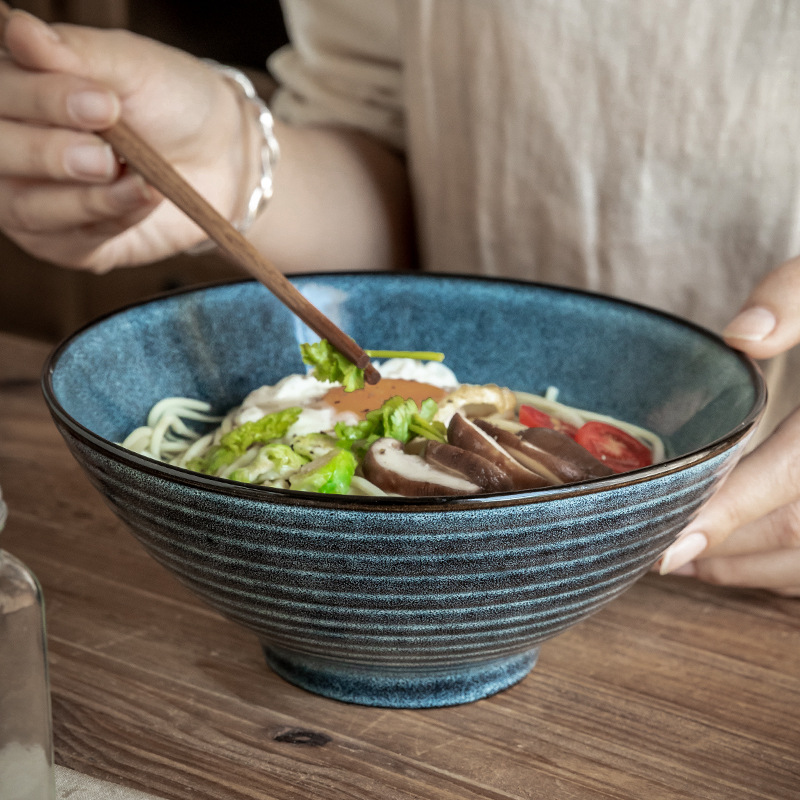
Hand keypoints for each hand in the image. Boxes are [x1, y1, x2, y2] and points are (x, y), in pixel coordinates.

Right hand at [0, 9, 252, 270]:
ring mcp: (32, 199)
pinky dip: (112, 218)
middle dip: (49, 155)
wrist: (221, 153)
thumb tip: (20, 30)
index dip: (38, 100)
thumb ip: (76, 53)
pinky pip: (73, 240)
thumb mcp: (132, 66)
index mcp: (16, 89)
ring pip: (26, 208)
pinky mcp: (69, 243)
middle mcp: (11, 144)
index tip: (103, 103)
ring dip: (86, 197)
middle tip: (107, 155)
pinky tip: (144, 197)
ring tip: (139, 180)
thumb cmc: (169, 100)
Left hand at [659, 255, 799, 595]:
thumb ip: (793, 296)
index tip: (670, 546)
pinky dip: (793, 572)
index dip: (728, 515)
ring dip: (758, 570)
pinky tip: (753, 561)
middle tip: (662, 550)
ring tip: (697, 562)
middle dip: (729, 548)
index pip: (791, 478)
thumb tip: (741, 339)